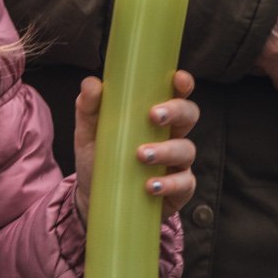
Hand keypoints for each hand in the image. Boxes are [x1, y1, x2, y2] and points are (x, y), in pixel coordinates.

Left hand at [74, 70, 198, 222]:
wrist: (93, 198)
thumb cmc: (98, 157)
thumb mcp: (88, 131)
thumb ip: (88, 107)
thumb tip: (91, 83)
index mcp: (154, 116)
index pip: (175, 94)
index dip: (182, 84)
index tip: (178, 79)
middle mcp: (171, 135)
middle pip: (189, 116)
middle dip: (176, 112)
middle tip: (154, 115)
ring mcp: (177, 163)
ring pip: (186, 149)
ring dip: (166, 150)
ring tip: (142, 155)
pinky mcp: (178, 190)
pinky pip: (185, 183)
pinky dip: (169, 184)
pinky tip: (150, 185)